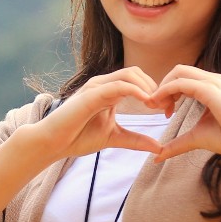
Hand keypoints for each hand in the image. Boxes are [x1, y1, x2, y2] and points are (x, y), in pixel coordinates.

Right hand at [24, 68, 165, 161]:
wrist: (52, 143)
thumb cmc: (77, 138)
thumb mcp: (114, 138)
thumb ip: (136, 140)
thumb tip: (159, 148)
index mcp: (110, 92)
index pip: (138, 81)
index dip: (156, 92)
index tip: (167, 109)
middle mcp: (104, 85)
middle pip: (137, 73)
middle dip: (155, 87)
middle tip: (166, 106)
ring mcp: (97, 86)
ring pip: (130, 75)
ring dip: (148, 87)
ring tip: (156, 105)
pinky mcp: (92, 93)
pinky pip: (118, 85)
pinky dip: (135, 90)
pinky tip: (146, 102)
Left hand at [145, 65, 220, 162]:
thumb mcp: (194, 138)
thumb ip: (176, 144)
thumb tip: (157, 157)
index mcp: (211, 86)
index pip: (183, 78)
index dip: (167, 91)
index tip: (162, 111)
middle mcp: (212, 80)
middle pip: (178, 71)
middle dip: (162, 86)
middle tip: (155, 107)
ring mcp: (212, 82)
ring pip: (178, 73)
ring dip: (163, 88)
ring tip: (157, 107)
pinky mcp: (210, 89)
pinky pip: (181, 83)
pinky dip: (166, 91)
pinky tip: (162, 106)